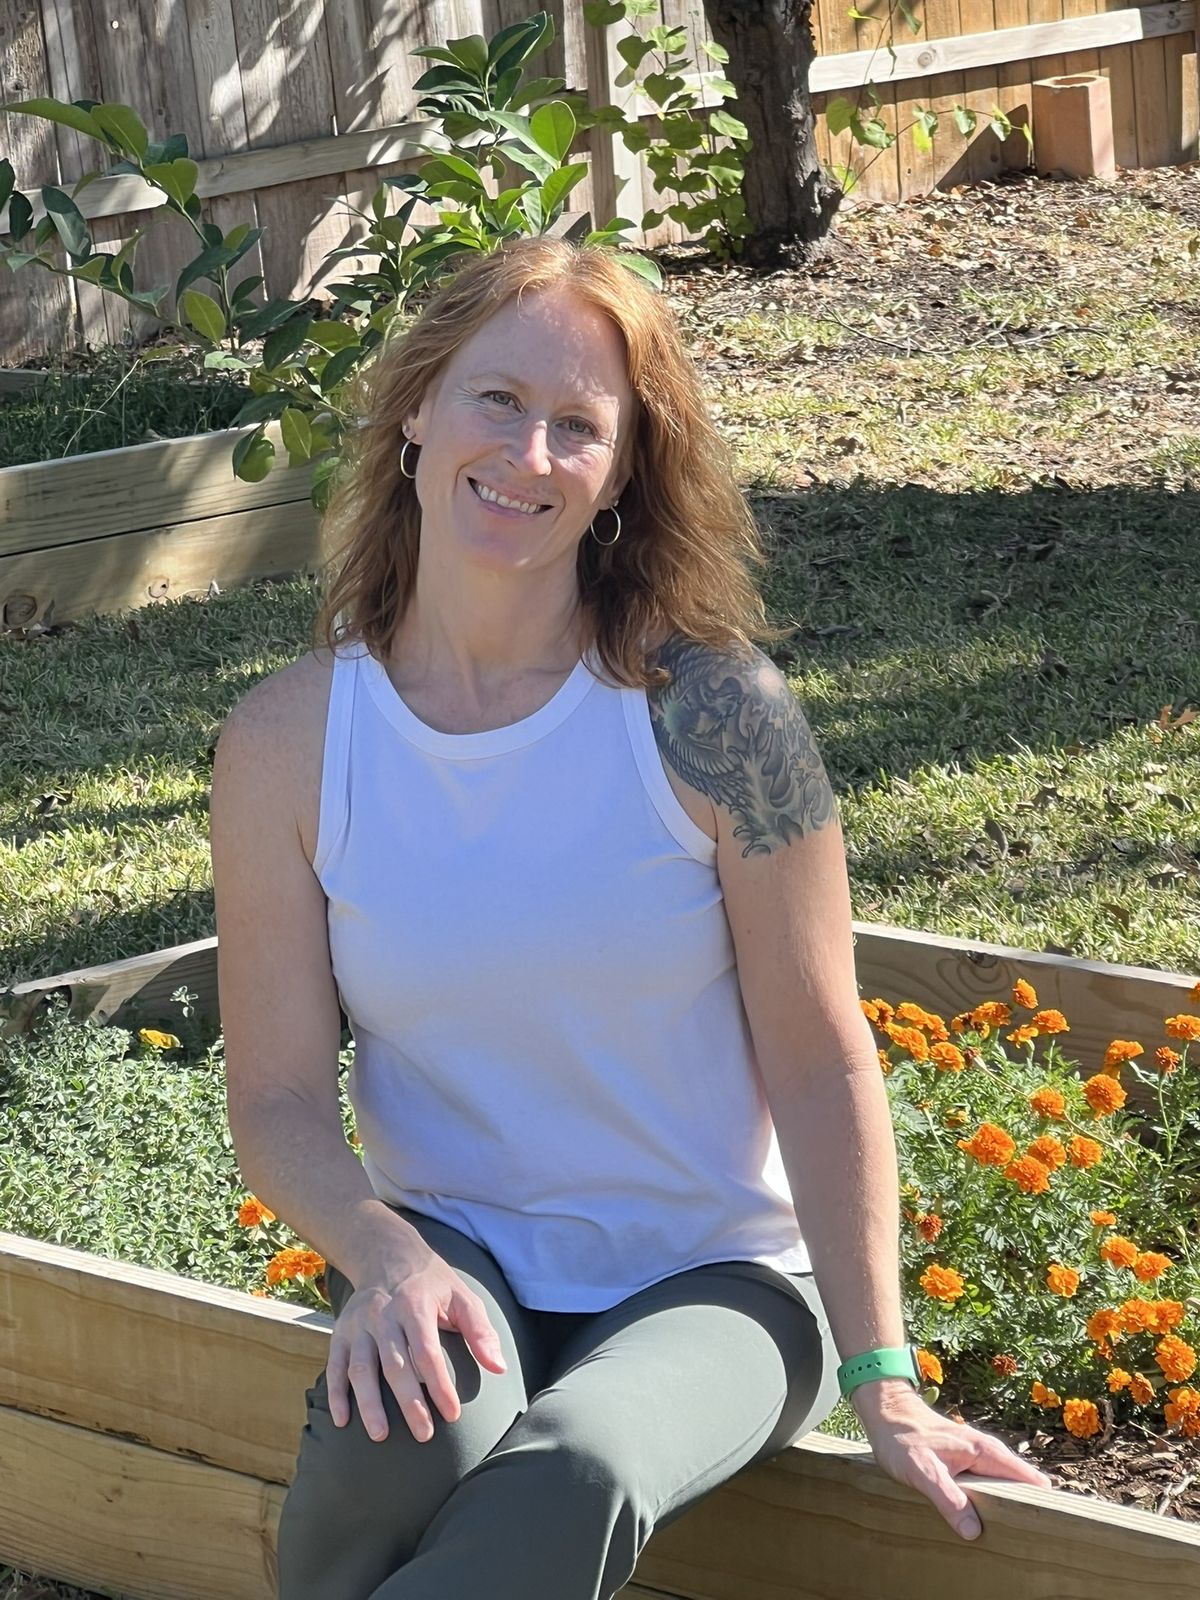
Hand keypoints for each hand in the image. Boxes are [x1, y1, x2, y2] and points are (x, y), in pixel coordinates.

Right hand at [326, 1240, 507, 1444]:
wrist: (388, 1257)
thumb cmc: (432, 1285)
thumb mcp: (462, 1297)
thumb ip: (481, 1331)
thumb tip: (499, 1367)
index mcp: (415, 1305)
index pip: (427, 1352)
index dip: (440, 1385)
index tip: (452, 1415)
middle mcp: (383, 1315)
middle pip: (394, 1365)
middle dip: (409, 1403)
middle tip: (423, 1435)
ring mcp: (359, 1324)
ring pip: (361, 1369)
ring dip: (369, 1404)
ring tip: (380, 1435)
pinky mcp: (341, 1332)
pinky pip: (335, 1365)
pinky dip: (336, 1393)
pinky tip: (342, 1420)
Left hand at [852, 1380, 1052, 1539]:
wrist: (886, 1413)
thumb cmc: (903, 1440)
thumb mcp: (923, 1472)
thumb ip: (949, 1500)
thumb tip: (974, 1532)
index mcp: (986, 1452)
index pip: (1030, 1479)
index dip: (1041, 1503)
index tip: (1046, 1529)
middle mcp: (988, 1452)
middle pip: (1022, 1485)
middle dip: (1025, 1509)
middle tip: (1024, 1541)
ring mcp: (978, 1455)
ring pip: (1005, 1486)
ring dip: (1008, 1507)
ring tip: (1008, 1538)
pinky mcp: (967, 1461)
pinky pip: (990, 1484)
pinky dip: (992, 1501)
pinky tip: (985, 1521)